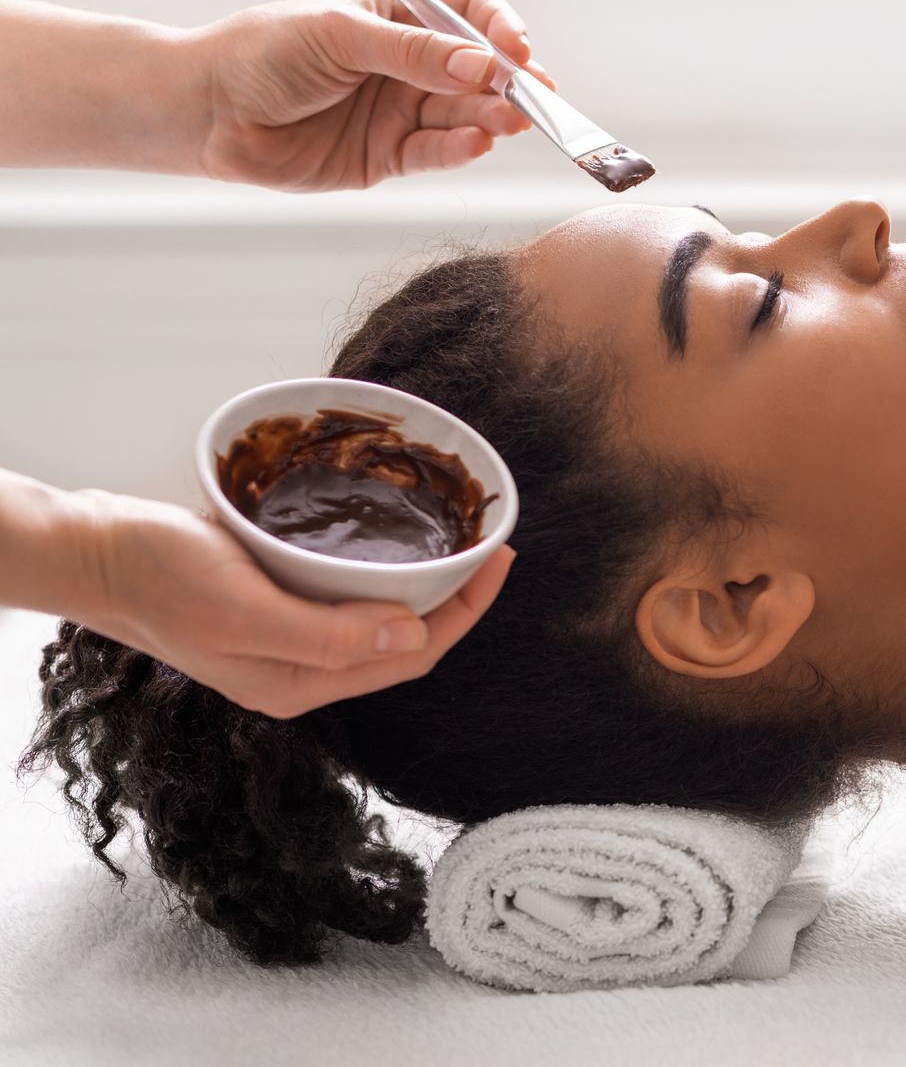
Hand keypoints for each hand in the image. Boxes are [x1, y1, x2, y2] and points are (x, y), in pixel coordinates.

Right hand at [71, 489, 513, 718]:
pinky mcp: (269, 599)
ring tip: (458, 539)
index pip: (412, 656)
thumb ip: (327, 634)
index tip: (499, 558)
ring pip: (378, 615)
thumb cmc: (157, 577)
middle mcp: (299, 667)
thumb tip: (416, 633)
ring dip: (423, 583)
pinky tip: (394, 538)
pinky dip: (379, 569)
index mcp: (300, 683)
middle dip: (457, 597)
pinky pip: (345, 592)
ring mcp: (284, 634)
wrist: (91, 549)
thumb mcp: (244, 608)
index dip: (465, 613)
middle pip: (404, 639)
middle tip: (490, 541)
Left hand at [192, 0, 558, 191]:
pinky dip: (459, 149)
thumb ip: (413, 54)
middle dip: (509, 82)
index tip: (517, 49)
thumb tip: (482, 66)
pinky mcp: (389, 156)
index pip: (468, 13)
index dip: (500, 29)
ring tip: (510, 121)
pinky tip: (477, 143)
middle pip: (478, 70)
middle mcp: (407, 62)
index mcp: (397, 14)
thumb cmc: (262, 54)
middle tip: (534, 97)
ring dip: (492, 116)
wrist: (208, 111)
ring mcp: (401, 110)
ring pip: (464, 113)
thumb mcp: (340, 35)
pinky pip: (436, 152)